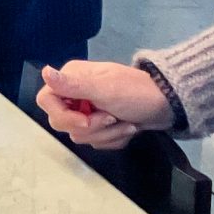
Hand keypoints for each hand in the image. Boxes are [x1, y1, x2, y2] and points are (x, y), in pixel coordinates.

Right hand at [35, 59, 172, 150]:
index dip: (63, 115)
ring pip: (81, 136)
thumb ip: (73, 84)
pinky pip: (96, 142)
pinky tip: (128, 128)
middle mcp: (75, 95)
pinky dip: (114, 138)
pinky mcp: (100, 126)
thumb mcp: (105, 88)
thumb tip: (45, 72)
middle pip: (62, 122)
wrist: (168, 104)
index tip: (85, 120)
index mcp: (72, 80)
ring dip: (107, 133)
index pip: (46, 101)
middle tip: (112, 118)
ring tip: (127, 123)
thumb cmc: (136, 92)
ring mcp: (87, 111)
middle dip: (91, 126)